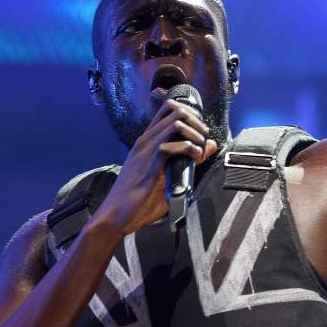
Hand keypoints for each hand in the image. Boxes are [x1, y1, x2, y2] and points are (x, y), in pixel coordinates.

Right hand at [90, 99, 217, 237]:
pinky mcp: (149, 166)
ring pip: (175, 125)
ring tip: (200, 147)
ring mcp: (146, 152)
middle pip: (175, 112)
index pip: (167, 110)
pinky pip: (169, 147)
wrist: (116, 215)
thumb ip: (188, 158)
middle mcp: (145, 141)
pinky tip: (194, 156)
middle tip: (204, 137)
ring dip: (194, 133)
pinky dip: (187, 148)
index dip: (189, 112)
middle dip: (196, 122)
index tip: (201, 128)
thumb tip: (210, 145)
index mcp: (147, 141)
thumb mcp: (168, 173)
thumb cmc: (139, 198)